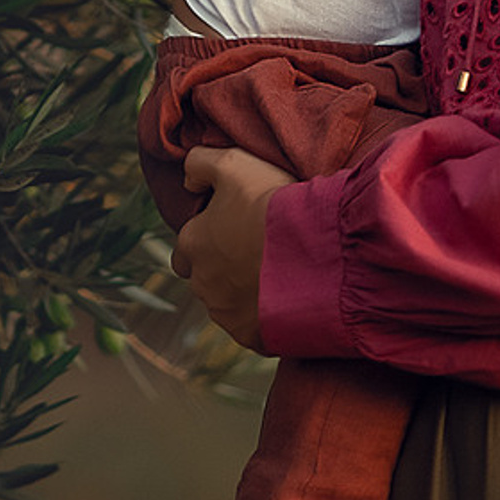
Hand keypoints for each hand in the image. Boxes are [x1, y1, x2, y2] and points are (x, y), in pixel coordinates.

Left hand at [170, 147, 292, 350]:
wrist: (315, 252)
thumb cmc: (272, 205)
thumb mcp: (235, 164)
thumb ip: (200, 163)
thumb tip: (188, 179)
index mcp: (192, 243)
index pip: (184, 249)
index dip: (208, 240)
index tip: (235, 232)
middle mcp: (201, 282)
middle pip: (205, 279)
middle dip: (223, 270)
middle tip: (257, 255)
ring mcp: (225, 313)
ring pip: (227, 305)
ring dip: (244, 294)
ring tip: (278, 275)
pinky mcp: (251, 336)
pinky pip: (254, 328)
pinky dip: (266, 317)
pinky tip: (289, 299)